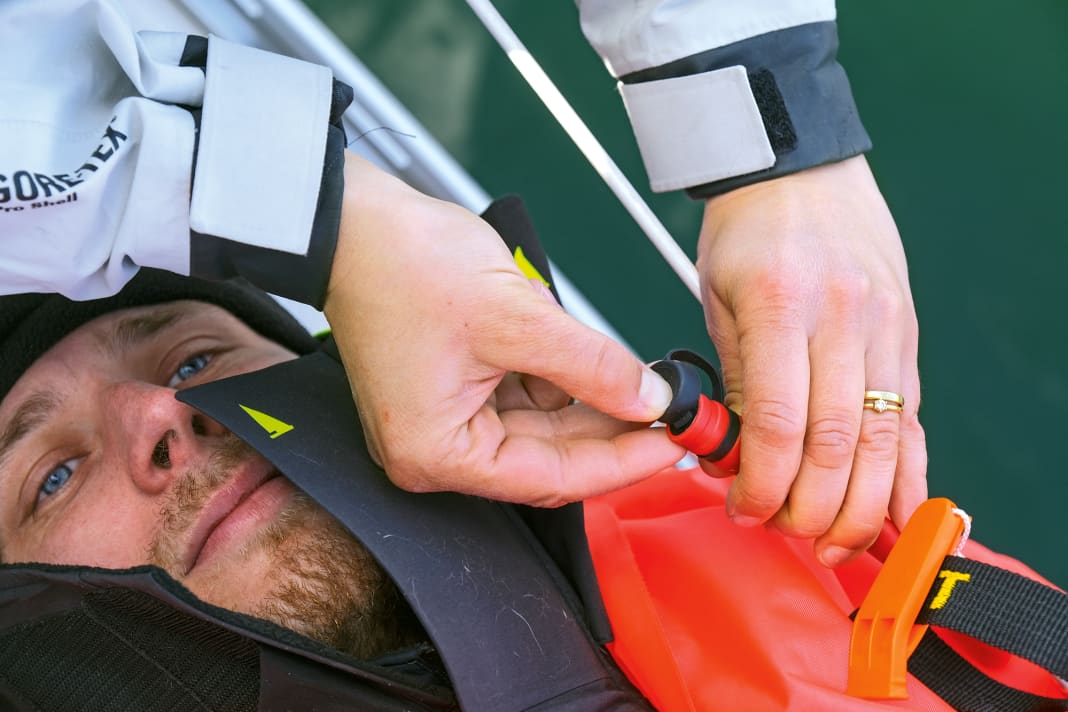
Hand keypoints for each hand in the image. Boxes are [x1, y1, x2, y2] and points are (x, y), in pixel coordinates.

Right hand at [323, 152, 682, 505]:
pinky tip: (593, 360)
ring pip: (539, 425)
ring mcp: (442, 416)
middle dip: (610, 429)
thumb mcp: (516, 318)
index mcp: (436, 452)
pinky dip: (558, 378)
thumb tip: (647, 398)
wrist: (352, 217)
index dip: (620, 462)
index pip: (550, 477)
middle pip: (546, 455)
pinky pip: (520, 395)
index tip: (673, 444)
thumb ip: (592, 366)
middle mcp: (435, 447)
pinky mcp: (451, 386)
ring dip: (587, 400)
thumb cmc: (402, 264)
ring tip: (638, 378)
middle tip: (668, 410)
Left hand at [697, 155, 927, 565]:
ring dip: (863, 507)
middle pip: (837, 442)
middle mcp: (841, 317)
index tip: (745, 511)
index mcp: (780, 304)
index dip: (763, 481)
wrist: (801, 166)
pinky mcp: (906, 334)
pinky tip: (900, 515)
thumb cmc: (746, 231)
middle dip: (812, 507)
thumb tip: (738, 456)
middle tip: (787, 534)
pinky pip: (912, 417)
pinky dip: (908, 473)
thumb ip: (734, 378)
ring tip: (836, 545)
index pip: (777, 419)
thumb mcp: (718, 297)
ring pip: (883, 439)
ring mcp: (884, 326)